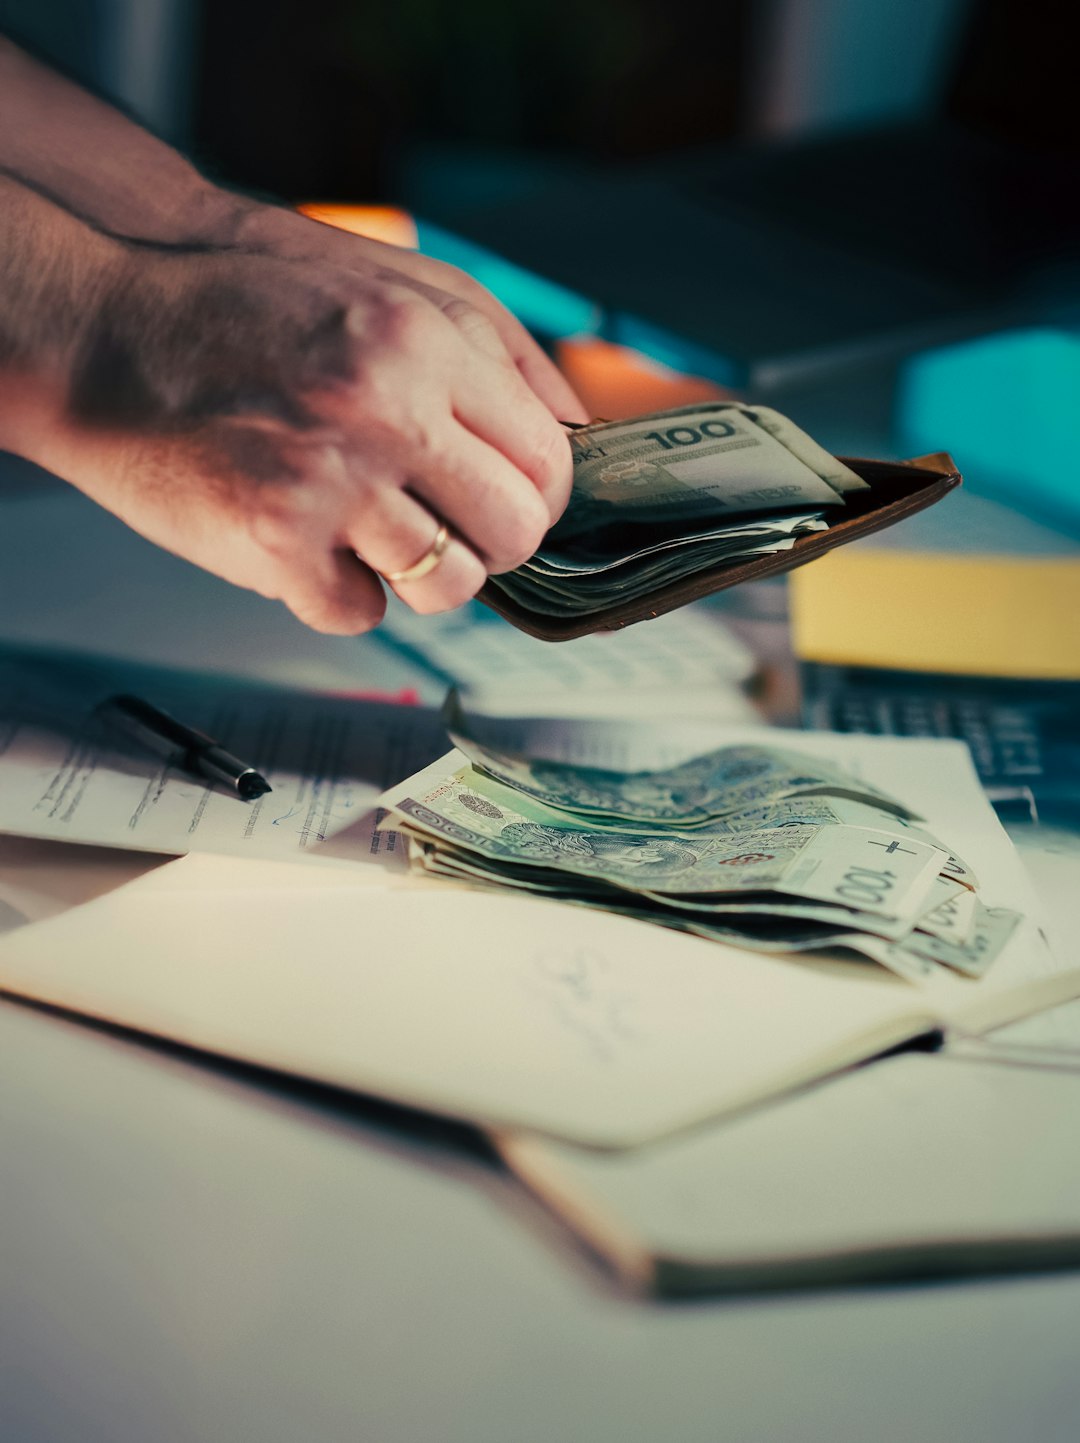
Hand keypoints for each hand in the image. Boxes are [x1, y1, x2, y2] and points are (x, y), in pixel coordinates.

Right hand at [39, 233, 585, 633]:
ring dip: (419, 572)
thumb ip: (498, 352)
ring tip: (373, 532)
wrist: (109, 332)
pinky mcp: (274, 542)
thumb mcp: (394, 285)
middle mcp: (385, 409)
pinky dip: (339, 591)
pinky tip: (309, 544)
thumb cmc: (250, 309)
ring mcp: (329, 480)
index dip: (540, 497)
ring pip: (447, 585)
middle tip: (452, 526)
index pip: (547, 461)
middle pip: (513, 533)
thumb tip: (577, 431)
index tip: (514, 504)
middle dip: (493, 543)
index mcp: (425, 342)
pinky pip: (360, 613)